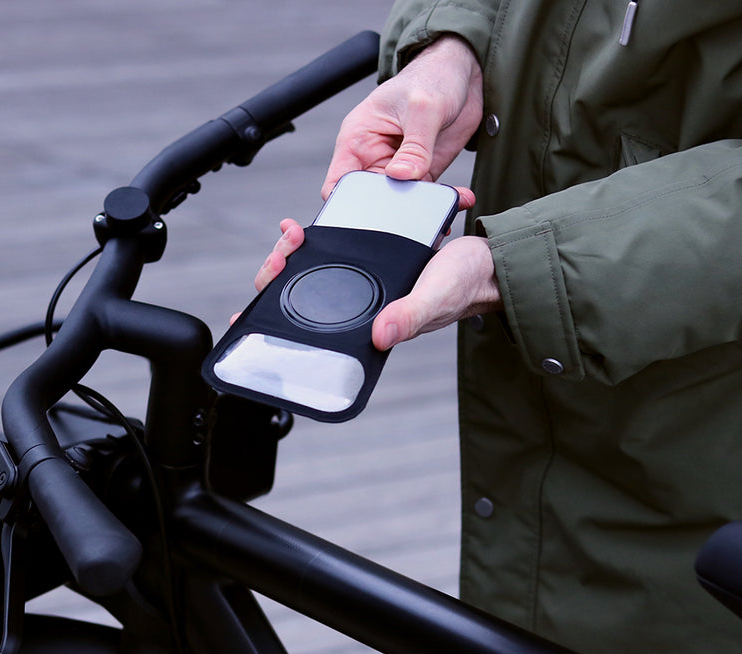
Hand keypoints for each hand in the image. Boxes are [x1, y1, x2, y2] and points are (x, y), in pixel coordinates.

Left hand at [250, 221, 500, 348]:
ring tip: (290, 233)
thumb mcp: (435, 297)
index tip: (252, 308)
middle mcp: (360, 303)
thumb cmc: (466, 285)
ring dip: (296, 252)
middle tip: (284, 246)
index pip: (312, 325)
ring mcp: (364, 281)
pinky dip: (318, 238)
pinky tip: (305, 229)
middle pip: (304, 292)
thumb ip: (409, 316)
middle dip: (282, 271)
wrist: (489, 260)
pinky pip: (336, 249)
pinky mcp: (372, 258)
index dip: (278, 320)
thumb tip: (379, 335)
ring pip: (314, 269)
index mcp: (369, 319)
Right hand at [322, 34, 483, 198]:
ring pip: (400, 202)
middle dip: (388, 210)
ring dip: (421, 208)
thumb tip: (401, 176)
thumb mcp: (423, 108)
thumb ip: (414, 146)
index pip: (339, 182)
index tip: (367, 213)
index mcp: (358, 139)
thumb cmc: (431, 77)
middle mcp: (374, 157)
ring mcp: (398, 168)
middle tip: (413, 209)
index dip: (345, 202)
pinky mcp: (422, 173)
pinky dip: (441, 201)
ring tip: (442, 207)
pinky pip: (426, 196)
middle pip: (369, 199)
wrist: (461, 74)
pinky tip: (458, 198)